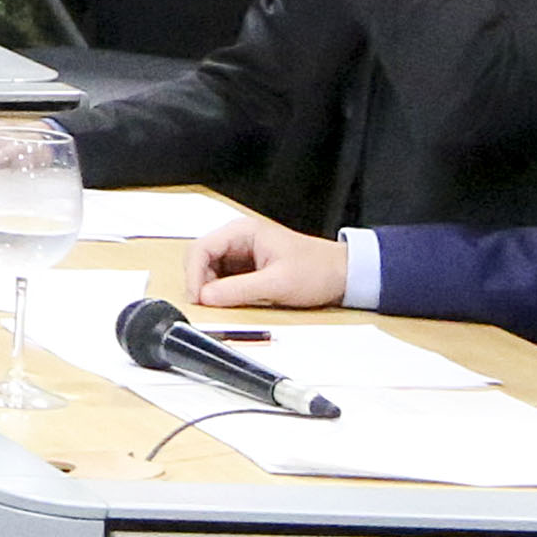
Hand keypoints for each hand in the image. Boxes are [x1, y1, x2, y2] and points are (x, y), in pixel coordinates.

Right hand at [186, 210, 349, 309]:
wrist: (343, 275)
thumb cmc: (317, 270)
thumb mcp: (276, 284)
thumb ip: (238, 290)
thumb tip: (206, 297)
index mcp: (243, 232)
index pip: (200, 248)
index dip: (193, 275)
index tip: (197, 298)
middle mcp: (238, 238)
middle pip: (201, 259)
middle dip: (200, 282)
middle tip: (207, 305)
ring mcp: (241, 252)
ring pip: (209, 270)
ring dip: (210, 288)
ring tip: (222, 304)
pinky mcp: (247, 267)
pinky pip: (223, 278)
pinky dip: (221, 291)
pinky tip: (231, 301)